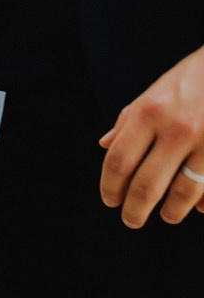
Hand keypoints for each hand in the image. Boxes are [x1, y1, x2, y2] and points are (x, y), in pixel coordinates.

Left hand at [99, 44, 203, 227]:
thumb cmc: (195, 77)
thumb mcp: (156, 90)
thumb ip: (129, 119)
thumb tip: (104, 145)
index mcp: (151, 112)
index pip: (118, 161)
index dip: (110, 187)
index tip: (110, 200)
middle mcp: (179, 128)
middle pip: (146, 186)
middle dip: (134, 210)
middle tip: (131, 220)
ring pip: (183, 193)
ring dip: (171, 211)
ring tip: (167, 215)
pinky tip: (199, 207)